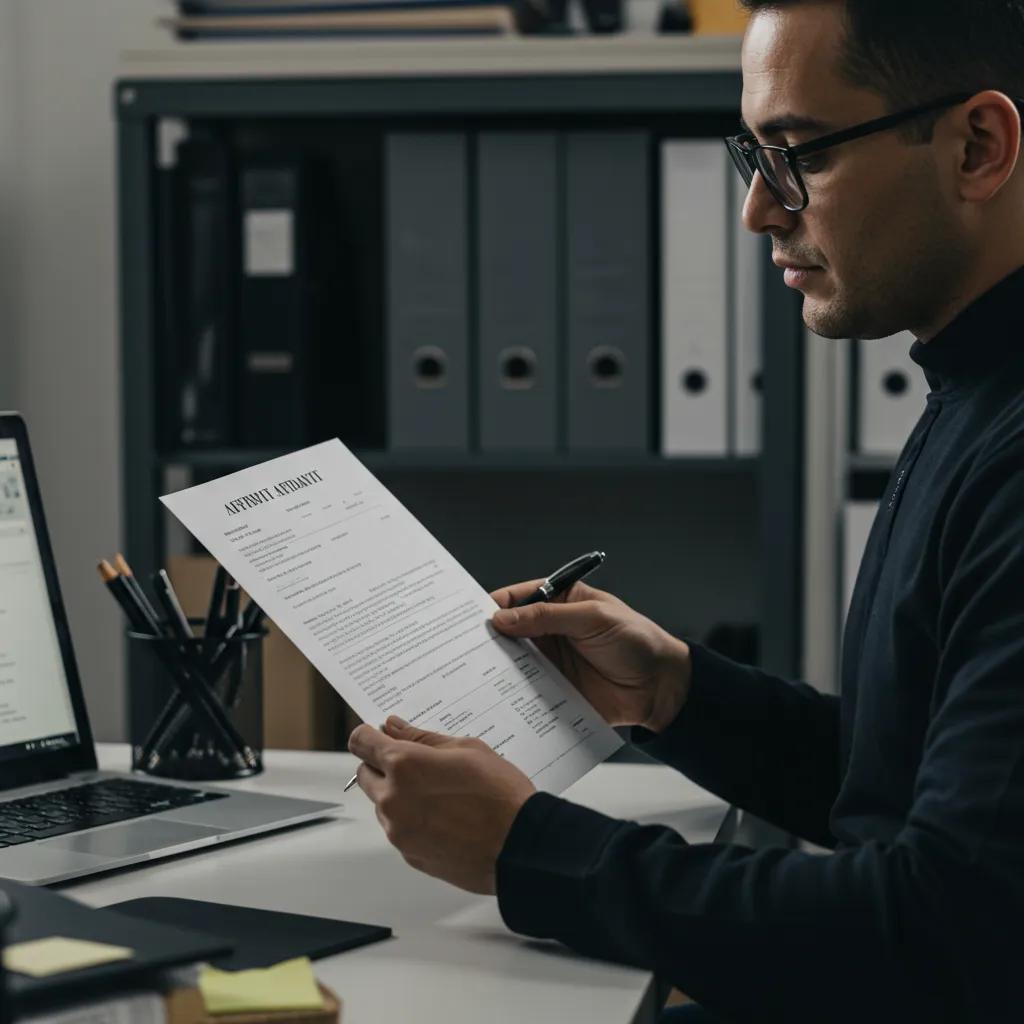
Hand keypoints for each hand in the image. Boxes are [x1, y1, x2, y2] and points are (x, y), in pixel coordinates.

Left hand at [347, 717, 535, 894]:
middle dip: (383, 766)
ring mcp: (398, 832)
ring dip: (398, 795)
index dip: (370, 735)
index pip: (360, 742)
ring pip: (382, 804)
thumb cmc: (500, 796)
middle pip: (364, 775)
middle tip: (418, 765)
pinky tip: (444, 818)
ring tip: (440, 795)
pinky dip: (412, 820)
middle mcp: (393, 799)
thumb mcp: (466, 749)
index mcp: (404, 765)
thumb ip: (422, 737)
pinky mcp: (409, 855)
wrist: (521, 846)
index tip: (380, 736)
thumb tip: (394, 727)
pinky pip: (398, 830)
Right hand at [489, 580, 690, 732]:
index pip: (518, 598)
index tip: (470, 618)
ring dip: (495, 667)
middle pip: (508, 631)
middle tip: (463, 648)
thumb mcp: (594, 618)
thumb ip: (547, 617)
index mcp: (559, 603)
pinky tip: (495, 696)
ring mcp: (550, 662)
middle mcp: (549, 631)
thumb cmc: (637, 641)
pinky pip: (525, 690)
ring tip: (472, 674)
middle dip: (487, 638)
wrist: (662, 688)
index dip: (493, 605)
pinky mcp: (553, 690)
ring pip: (512, 661)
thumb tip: (502, 617)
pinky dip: (510, 693)